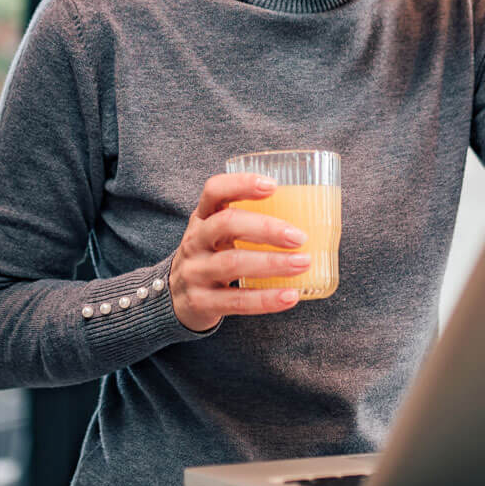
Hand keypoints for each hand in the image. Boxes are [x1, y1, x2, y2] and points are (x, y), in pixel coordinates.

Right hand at [169, 172, 310, 331]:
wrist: (174, 300)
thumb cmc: (211, 257)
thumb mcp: (217, 234)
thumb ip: (249, 223)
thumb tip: (310, 216)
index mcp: (202, 217)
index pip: (214, 190)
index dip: (241, 184)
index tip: (273, 185)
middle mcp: (195, 241)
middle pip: (226, 224)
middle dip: (266, 228)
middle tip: (300, 237)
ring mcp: (195, 272)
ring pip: (232, 263)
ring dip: (272, 263)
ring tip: (303, 263)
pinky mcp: (201, 302)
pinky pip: (236, 300)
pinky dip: (266, 299)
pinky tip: (290, 296)